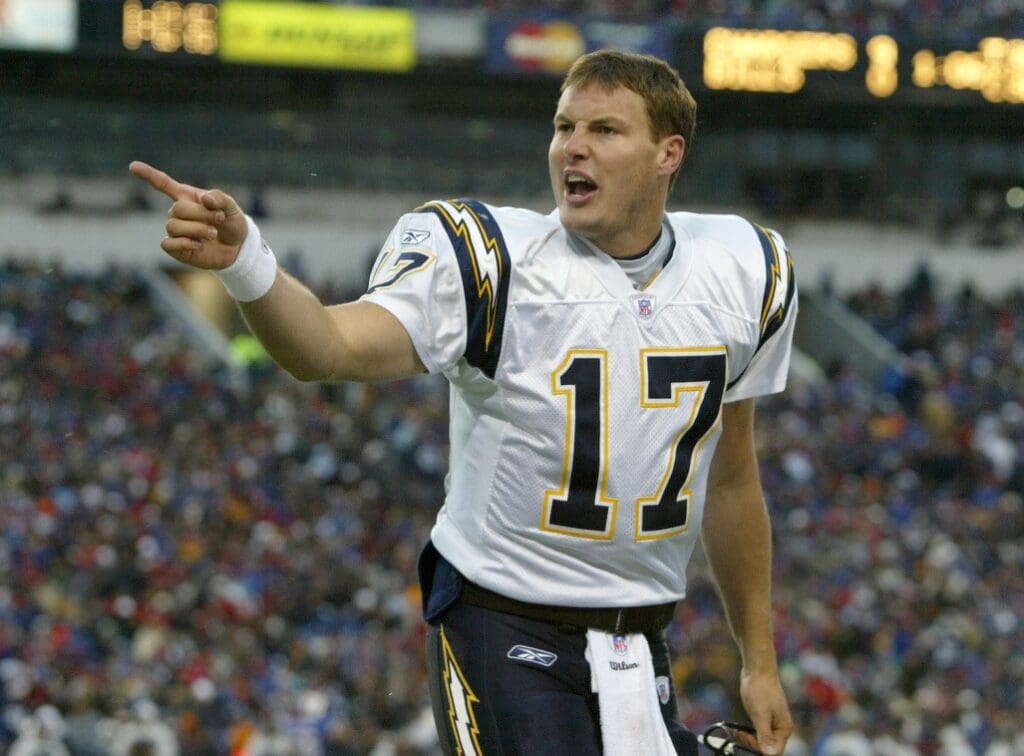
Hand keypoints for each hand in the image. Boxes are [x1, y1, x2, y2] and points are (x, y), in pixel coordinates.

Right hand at [129, 161, 247, 269]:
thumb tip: (204, 199)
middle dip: (201, 214)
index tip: (133, 166)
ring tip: (213, 233)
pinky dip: (184, 243)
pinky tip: (199, 245)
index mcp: (187, 197)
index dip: (148, 175)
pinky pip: (168, 244)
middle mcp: (178, 213)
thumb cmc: (232, 223)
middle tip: (219, 219)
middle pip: (177, 209)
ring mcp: (176, 231)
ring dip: (197, 229)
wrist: (238, 248)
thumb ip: (219, 198)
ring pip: (172, 226)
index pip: (163, 184)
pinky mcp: (177, 248)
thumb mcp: (231, 207)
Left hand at [739, 667, 791, 754]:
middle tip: (740, 736)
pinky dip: (749, 733)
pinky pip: (758, 732)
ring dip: (749, 740)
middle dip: (753, 745)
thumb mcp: (760, 715)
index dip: (761, 751)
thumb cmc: (760, 689)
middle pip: (769, 748)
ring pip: (762, 741)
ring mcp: (773, 722)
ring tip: (738, 733)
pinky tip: (739, 730)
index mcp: (784, 729)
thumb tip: (769, 754)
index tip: (747, 743)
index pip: (775, 751)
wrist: (758, 669)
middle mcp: (781, 727)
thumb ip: (765, 735)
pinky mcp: (765, 716)